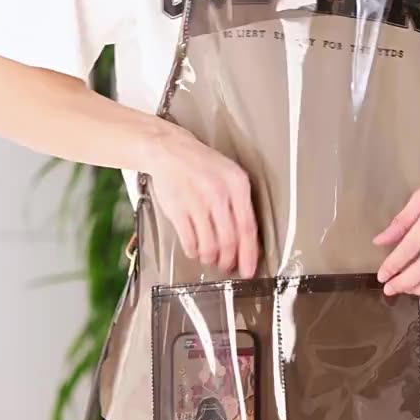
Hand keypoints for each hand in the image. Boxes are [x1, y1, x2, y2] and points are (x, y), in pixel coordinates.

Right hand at [146, 122, 259, 276]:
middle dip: (230, 260)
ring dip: (211, 258)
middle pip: (230, 240)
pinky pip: (189, 241)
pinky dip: (194, 252)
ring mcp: (196, 202)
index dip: (249, 253)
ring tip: (211, 259)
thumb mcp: (230, 175)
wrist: (170, 151)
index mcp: (237, 185)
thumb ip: (241, 204)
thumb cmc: (202, 165)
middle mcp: (218, 193)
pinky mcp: (177, 210)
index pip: (248, 227)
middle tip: (228, 266)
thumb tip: (248, 240)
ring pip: (210, 245)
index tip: (249, 269)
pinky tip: (195, 250)